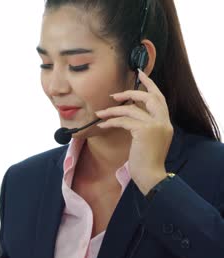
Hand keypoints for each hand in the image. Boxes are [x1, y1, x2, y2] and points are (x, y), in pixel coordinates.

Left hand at [95, 69, 173, 194]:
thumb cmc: (145, 161)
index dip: (149, 85)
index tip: (140, 74)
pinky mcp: (144, 131)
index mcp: (165, 123)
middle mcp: (163, 122)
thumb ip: (143, 126)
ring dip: (113, 110)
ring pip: (131, 109)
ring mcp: (155, 125)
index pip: (159, 98)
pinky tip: (103, 125)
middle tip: (114, 94)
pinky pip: (124, 120)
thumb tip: (128, 114)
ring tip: (100, 113)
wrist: (150, 176)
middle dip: (130, 92)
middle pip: (149, 97)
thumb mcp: (147, 140)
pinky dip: (111, 121)